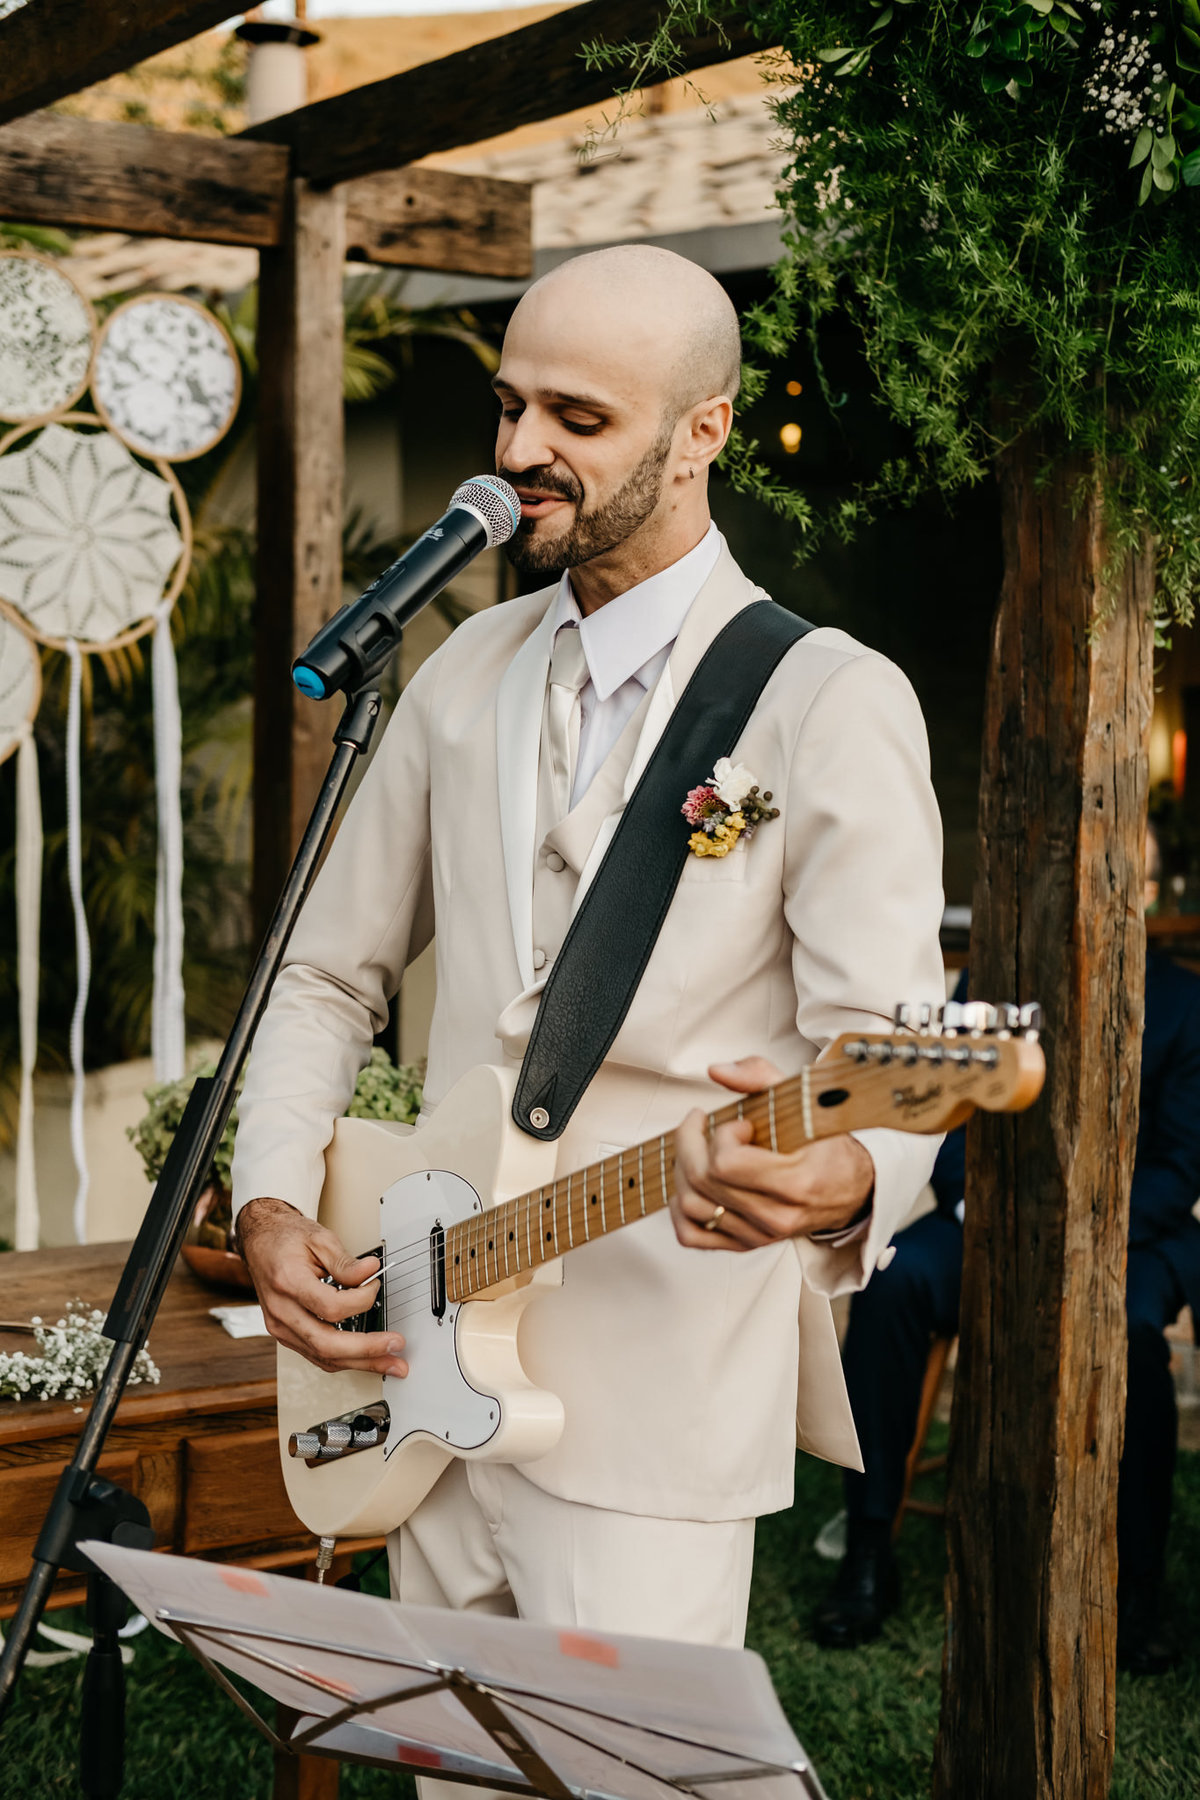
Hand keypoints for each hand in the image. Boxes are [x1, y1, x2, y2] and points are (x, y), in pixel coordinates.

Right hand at [236, 1197, 408, 1376]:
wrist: (261, 1242)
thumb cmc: (286, 1239)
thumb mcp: (319, 1239)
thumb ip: (346, 1261)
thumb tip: (371, 1272)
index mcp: (287, 1283)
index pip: (330, 1307)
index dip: (360, 1300)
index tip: (374, 1286)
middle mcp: (280, 1311)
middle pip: (326, 1344)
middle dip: (366, 1350)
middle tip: (396, 1346)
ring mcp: (280, 1327)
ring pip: (322, 1357)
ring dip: (361, 1363)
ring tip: (390, 1362)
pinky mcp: (285, 1334)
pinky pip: (316, 1354)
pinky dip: (344, 1359)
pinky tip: (365, 1359)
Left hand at [671, 1056, 874, 1251]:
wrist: (854, 1189)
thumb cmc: (829, 1147)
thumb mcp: (806, 1103)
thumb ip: (761, 1077)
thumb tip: (718, 1070)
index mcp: (795, 1183)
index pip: (726, 1164)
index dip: (722, 1135)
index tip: (738, 1124)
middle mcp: (776, 1216)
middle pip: (703, 1181)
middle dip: (690, 1142)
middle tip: (700, 1124)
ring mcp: (759, 1234)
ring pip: (691, 1206)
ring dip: (683, 1170)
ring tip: (696, 1149)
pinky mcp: (746, 1243)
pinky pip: (692, 1236)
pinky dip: (679, 1210)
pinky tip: (690, 1184)